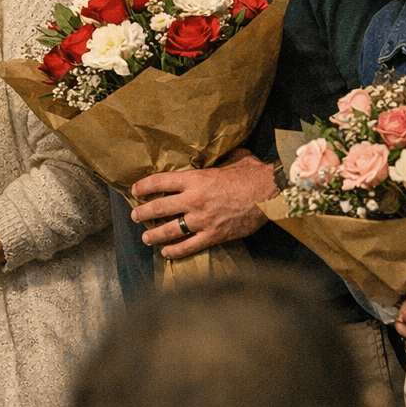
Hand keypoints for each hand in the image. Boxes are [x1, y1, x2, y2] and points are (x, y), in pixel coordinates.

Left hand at [128, 150, 277, 257]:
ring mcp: (202, 219)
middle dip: (143, 213)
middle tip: (135, 215)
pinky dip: (175, 251)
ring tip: (146, 237)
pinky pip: (189, 246)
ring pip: (170, 230)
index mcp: (195, 179)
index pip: (160, 182)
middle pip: (159, 208)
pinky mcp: (214, 235)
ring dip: (154, 235)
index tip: (135, 190)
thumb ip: (217, 159)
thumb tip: (217, 153)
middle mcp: (193, 199)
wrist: (270, 192)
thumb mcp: (230, 159)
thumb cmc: (251, 173)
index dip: (144, 186)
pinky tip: (166, 252)